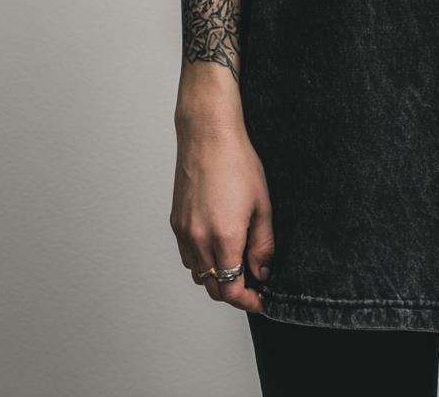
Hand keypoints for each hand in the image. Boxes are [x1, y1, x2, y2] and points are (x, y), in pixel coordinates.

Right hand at [170, 114, 274, 313]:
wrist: (208, 136)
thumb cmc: (237, 163)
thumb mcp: (262, 204)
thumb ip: (263, 244)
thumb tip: (263, 271)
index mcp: (224, 237)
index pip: (231, 289)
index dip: (247, 301)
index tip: (260, 300)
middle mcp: (199, 240)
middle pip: (213, 287)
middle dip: (234, 292)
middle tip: (253, 285)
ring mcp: (184, 232)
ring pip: (198, 274)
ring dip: (216, 278)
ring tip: (237, 263)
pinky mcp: (175, 223)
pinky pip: (187, 256)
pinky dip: (202, 262)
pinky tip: (217, 247)